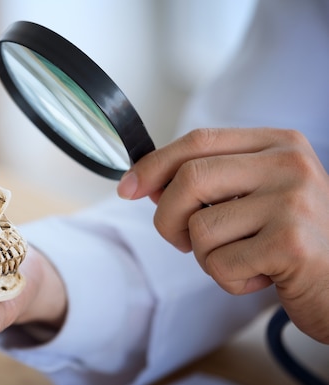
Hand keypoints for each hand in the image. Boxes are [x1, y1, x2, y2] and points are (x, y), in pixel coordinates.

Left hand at [118, 128, 328, 343]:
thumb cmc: (290, 239)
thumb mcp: (254, 197)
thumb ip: (207, 182)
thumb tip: (143, 181)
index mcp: (279, 143)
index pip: (198, 140)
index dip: (154, 164)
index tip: (127, 188)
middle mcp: (290, 164)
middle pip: (190, 179)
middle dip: (168, 218)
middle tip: (182, 241)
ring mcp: (293, 202)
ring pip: (200, 228)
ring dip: (205, 257)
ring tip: (241, 259)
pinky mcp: (291, 244)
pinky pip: (220, 264)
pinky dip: (227, 280)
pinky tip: (261, 277)